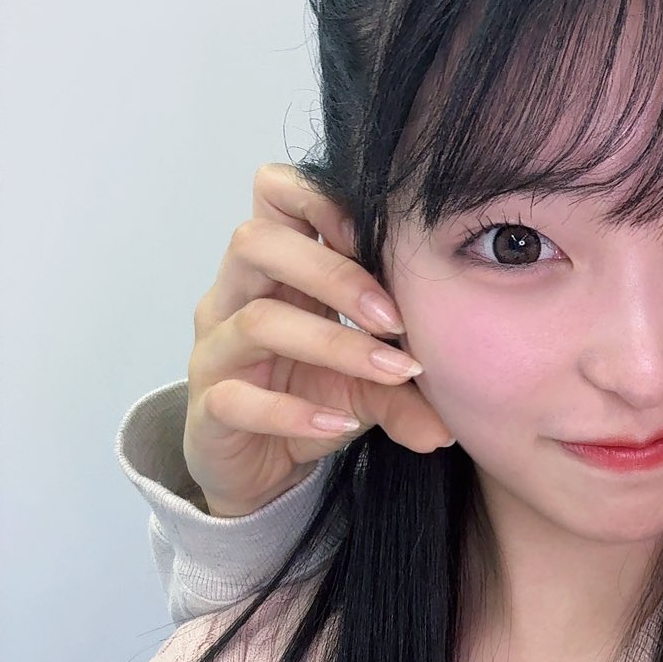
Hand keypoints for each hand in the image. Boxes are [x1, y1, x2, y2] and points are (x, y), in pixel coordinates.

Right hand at [185, 164, 452, 517]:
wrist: (260, 470)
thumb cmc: (309, 398)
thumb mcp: (368, 386)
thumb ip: (407, 388)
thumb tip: (455, 420)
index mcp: (274, 269)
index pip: (275, 191)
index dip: (324, 199)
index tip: (387, 244)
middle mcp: (234, 298)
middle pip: (257, 242)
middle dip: (335, 273)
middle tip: (396, 319)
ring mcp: (215, 352)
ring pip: (256, 321)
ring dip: (334, 344)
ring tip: (391, 371)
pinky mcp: (207, 410)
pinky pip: (238, 399)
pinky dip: (295, 412)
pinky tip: (343, 424)